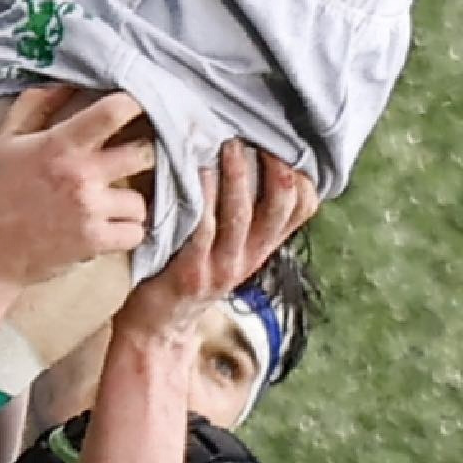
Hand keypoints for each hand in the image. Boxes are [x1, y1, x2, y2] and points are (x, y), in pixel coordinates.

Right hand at [0, 89, 156, 286]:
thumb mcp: (6, 140)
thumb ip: (37, 105)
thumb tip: (68, 80)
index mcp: (60, 144)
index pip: (114, 111)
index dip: (136, 103)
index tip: (142, 106)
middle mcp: (80, 174)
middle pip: (145, 152)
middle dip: (144, 154)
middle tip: (134, 159)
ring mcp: (90, 210)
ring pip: (142, 198)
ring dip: (132, 201)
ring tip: (115, 202)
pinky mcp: (94, 241)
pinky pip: (136, 232)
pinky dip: (129, 231)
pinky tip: (113, 227)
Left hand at [119, 142, 317, 343]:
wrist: (160, 326)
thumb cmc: (189, 271)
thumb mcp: (228, 247)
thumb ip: (242, 214)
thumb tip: (247, 153)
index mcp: (262, 246)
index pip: (302, 207)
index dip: (300, 173)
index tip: (282, 142)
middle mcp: (250, 256)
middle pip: (280, 205)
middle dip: (272, 166)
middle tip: (255, 135)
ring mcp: (222, 267)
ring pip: (242, 214)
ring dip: (237, 175)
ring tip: (229, 144)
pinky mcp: (191, 273)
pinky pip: (202, 230)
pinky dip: (203, 198)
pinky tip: (197, 172)